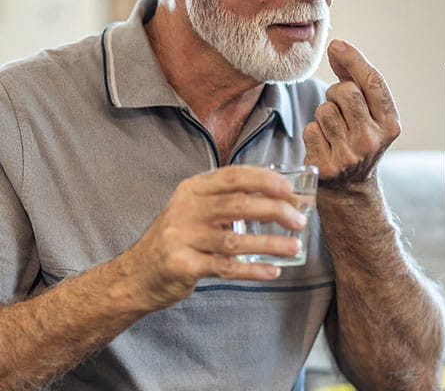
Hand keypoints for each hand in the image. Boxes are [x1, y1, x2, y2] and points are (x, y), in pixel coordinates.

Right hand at [121, 165, 307, 310]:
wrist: (136, 275)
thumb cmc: (179, 238)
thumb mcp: (196, 209)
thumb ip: (230, 200)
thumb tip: (282, 198)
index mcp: (193, 189)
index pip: (233, 176)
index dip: (264, 180)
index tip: (290, 189)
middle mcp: (186, 209)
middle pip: (239, 205)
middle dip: (275, 210)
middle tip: (300, 220)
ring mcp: (182, 238)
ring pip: (235, 240)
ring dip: (270, 244)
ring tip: (294, 247)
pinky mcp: (182, 266)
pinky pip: (226, 268)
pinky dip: (253, 270)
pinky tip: (273, 270)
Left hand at [303, 40, 400, 189]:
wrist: (350, 187)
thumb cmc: (358, 138)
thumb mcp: (369, 113)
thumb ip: (356, 81)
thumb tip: (337, 48)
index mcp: (390, 124)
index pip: (372, 82)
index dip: (354, 59)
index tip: (336, 44)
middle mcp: (373, 140)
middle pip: (345, 91)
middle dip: (336, 93)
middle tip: (339, 107)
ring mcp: (350, 156)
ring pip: (324, 110)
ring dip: (323, 115)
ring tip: (332, 130)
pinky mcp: (326, 166)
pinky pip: (310, 129)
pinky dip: (313, 133)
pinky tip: (323, 145)